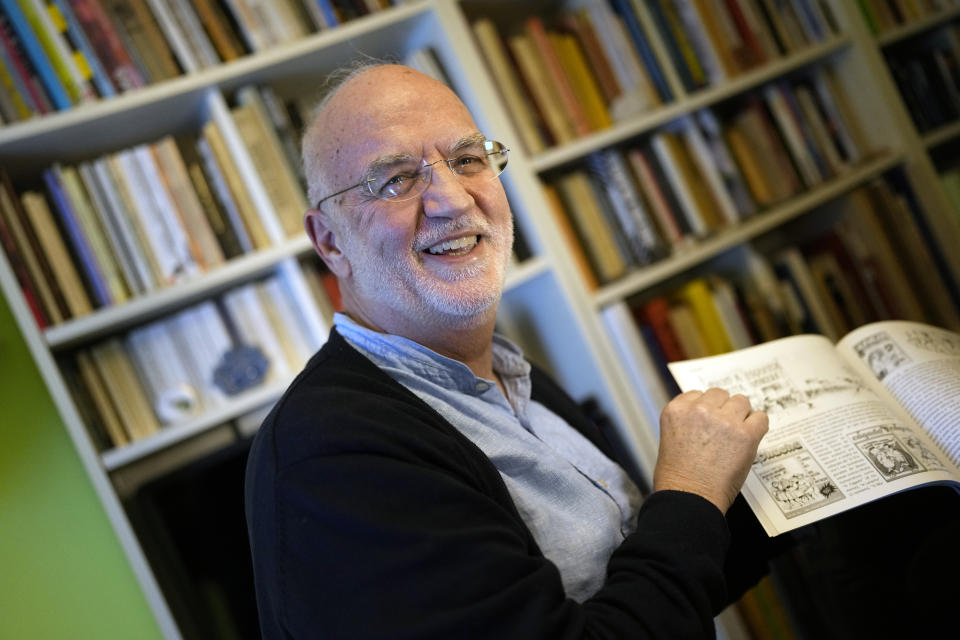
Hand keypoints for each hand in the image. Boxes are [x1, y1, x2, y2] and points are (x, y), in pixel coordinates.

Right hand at [653, 388, 767, 513]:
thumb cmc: (677, 478)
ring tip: (736, 435)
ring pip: (741, 401)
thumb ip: (687, 421)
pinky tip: (750, 439)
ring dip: (740, 416)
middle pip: (720, 394)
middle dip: (723, 409)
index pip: (697, 394)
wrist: (689, 498)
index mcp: (677, 410)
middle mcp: (699, 410)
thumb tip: (708, 416)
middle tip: (724, 429)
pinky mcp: (745, 434)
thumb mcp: (670, 438)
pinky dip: (757, 427)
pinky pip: (760, 418)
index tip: (709, 420)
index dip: (705, 409)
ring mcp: (723, 420)